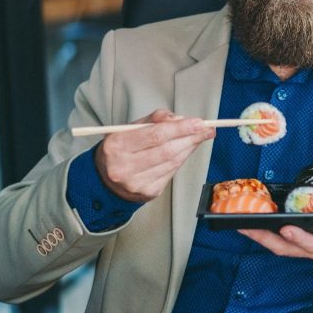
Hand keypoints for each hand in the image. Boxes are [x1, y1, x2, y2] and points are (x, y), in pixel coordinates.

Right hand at [93, 109, 212, 202]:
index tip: (199, 122)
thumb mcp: (130, 128)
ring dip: (189, 147)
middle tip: (206, 129)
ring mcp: (136, 183)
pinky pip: (171, 173)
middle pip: (167, 150)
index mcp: (116, 145)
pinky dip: (182, 159)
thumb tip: (181, 119)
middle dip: (190, 138)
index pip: (155, 135)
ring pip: (172, 162)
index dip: (180, 128)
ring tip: (199, 137)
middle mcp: (124, 167)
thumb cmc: (122, 149)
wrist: (107, 179)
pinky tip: (186, 150)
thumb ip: (155, 119)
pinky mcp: (148, 193)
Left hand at [239, 225, 312, 269]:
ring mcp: (309, 249)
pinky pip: (283, 244)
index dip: (299, 238)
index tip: (286, 228)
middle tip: (245, 226)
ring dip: (260, 237)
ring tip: (242, 224)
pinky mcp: (305, 246)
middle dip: (264, 239)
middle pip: (286, 248)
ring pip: (281, 247)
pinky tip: (256, 226)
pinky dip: (267, 236)